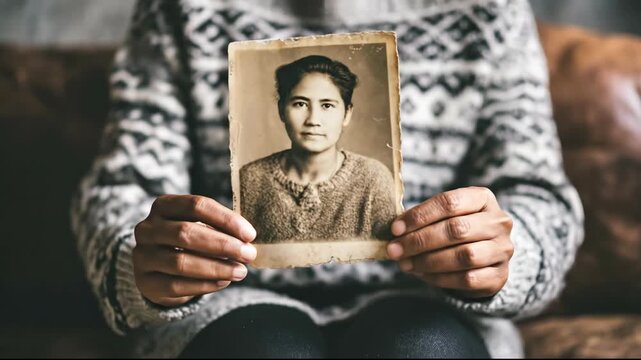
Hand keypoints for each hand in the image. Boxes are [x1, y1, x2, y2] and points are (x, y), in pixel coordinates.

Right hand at [133, 195, 256, 306]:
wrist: (156, 269)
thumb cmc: (187, 242)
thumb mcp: (199, 227)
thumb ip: (219, 229)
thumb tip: (247, 241)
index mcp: (164, 206)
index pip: (196, 205)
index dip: (225, 219)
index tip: (250, 234)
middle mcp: (147, 228)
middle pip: (186, 232)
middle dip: (223, 245)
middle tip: (248, 254)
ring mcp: (142, 255)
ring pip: (180, 262)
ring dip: (216, 268)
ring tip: (240, 271)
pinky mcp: (145, 282)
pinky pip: (176, 285)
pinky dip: (204, 285)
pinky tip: (223, 282)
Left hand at [386, 187, 513, 298]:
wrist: (487, 257)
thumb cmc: (458, 230)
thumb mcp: (445, 216)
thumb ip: (424, 219)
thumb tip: (395, 231)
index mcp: (483, 198)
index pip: (449, 202)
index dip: (419, 215)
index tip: (395, 229)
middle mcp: (498, 222)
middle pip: (456, 229)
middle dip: (419, 240)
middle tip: (395, 250)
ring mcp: (502, 249)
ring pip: (463, 256)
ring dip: (428, 261)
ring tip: (405, 264)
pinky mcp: (500, 275)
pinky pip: (467, 279)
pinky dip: (440, 278)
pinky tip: (423, 275)